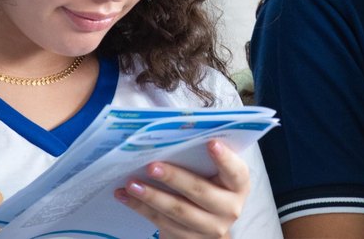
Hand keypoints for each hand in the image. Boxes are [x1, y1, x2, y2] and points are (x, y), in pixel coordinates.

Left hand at [114, 140, 249, 238]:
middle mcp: (229, 208)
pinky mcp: (188, 238)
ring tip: (131, 183)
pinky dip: (140, 208)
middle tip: (152, 166)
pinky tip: (125, 196)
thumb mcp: (217, 174)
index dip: (225, 158)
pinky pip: (161, 223)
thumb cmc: (211, 187)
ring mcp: (209, 227)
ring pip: (177, 210)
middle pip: (200, 191)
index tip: (211, 143)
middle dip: (174, 178)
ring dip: (151, 196)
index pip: (236, 171)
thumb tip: (175, 135)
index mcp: (238, 186)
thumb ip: (205, 159)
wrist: (210, 225)